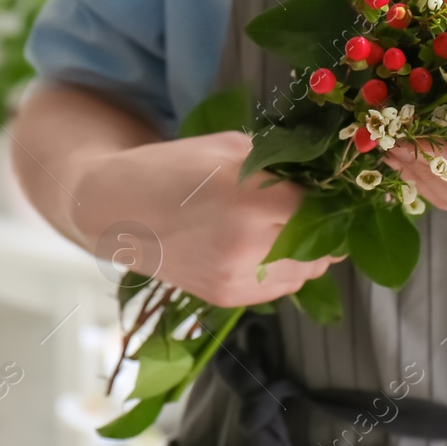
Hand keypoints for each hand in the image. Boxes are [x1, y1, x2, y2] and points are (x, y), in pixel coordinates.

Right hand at [69, 131, 328, 306]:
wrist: (117, 208)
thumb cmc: (175, 167)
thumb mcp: (231, 147)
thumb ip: (282, 164)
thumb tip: (325, 179)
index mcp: (251, 202)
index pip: (322, 206)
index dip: (329, 195)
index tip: (327, 185)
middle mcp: (248, 248)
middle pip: (324, 245)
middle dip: (323, 225)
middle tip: (307, 205)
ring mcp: (237, 280)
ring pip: (309, 271)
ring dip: (307, 249)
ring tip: (280, 224)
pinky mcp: (228, 298)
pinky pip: (283, 287)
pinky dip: (284, 268)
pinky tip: (261, 244)